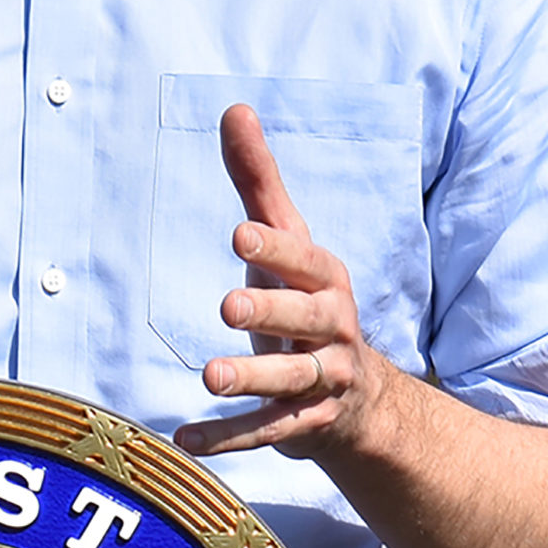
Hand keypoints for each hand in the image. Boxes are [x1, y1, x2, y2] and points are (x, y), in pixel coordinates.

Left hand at [174, 104, 380, 459]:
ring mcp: (323, 381)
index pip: (307, 260)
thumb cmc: (306, 303)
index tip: (240, 233)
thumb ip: (258, 182)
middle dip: (271, 313)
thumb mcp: (287, 244)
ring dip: (250, 381)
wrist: (360, 400)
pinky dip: (229, 438)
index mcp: (326, 281)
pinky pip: (268, 433)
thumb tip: (235, 108)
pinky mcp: (305, 426)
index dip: (278, 249)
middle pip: (306, 320)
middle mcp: (333, 330)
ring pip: (290, 382)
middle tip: (227, 308)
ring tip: (208, 377)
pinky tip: (186, 439)